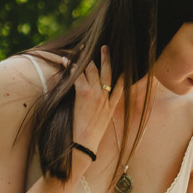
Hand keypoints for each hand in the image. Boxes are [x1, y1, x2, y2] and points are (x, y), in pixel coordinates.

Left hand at [70, 46, 120, 170]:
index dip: (123, 75)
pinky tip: (67, 61)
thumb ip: (101, 117)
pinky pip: (77, 75)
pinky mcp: (84, 93)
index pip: (120, 87)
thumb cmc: (89, 140)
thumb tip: (97, 114)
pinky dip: (71, 67)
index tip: (125, 66)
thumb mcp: (101, 128)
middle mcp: (106, 98)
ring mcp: (96, 94)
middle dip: (106, 58)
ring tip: (81, 50)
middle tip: (104, 47)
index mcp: (111, 107)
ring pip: (92, 71)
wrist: (84, 145)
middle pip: (107, 73)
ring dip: (85, 60)